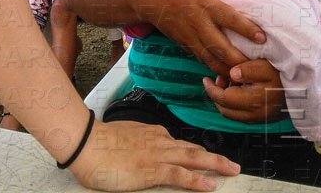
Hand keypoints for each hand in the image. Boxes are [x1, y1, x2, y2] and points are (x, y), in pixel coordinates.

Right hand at [70, 119, 239, 190]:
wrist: (86, 143)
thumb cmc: (97, 143)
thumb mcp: (122, 139)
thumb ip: (135, 144)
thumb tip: (138, 152)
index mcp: (151, 134)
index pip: (179, 144)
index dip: (195, 153)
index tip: (206, 158)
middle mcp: (159, 141)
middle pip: (193, 149)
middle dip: (215, 157)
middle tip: (233, 165)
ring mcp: (158, 155)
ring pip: (194, 158)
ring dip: (216, 164)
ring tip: (232, 171)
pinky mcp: (152, 170)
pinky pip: (180, 175)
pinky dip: (197, 181)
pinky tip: (210, 185)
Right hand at [139, 0, 264, 76]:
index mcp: (206, 4)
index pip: (230, 19)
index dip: (247, 29)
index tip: (262, 38)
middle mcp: (199, 23)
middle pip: (221, 48)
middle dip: (238, 61)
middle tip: (256, 68)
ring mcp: (189, 36)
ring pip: (210, 59)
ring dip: (226, 70)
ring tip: (242, 76)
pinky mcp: (182, 43)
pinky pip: (199, 58)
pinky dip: (212, 67)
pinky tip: (223, 72)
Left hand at [203, 58, 284, 122]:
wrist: (306, 86)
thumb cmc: (285, 73)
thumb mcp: (267, 65)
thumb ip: (248, 69)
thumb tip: (231, 74)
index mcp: (254, 100)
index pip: (224, 99)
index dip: (211, 90)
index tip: (206, 79)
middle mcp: (255, 113)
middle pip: (225, 110)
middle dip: (216, 96)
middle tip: (216, 79)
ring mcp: (260, 118)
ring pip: (233, 115)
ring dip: (225, 101)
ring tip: (227, 83)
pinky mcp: (264, 118)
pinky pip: (242, 116)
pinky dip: (235, 105)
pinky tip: (239, 91)